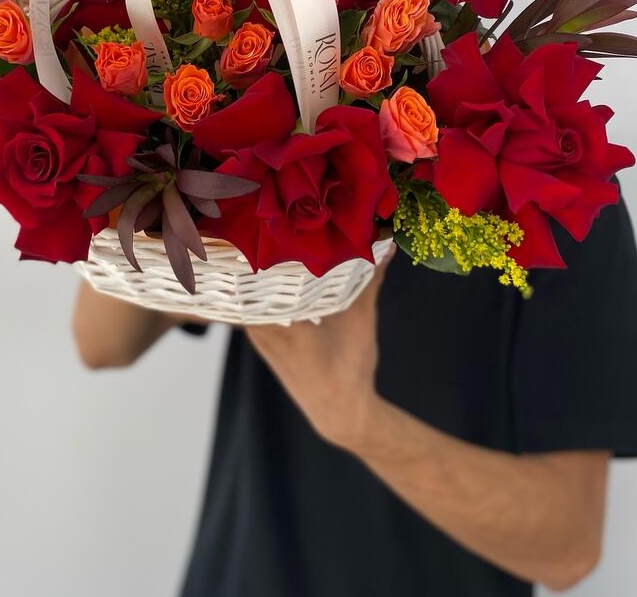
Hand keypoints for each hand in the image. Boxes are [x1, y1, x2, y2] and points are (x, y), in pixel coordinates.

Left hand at [245, 245, 394, 450]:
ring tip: (278, 242)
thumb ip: (369, 279)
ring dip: (264, 270)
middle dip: (265, 254)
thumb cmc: (350, 368)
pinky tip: (278, 271)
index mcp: (283, 324)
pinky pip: (254, 304)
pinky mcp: (258, 337)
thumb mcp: (362, 318)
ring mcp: (256, 333)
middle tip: (279, 227)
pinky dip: (265, 288)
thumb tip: (384, 243)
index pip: (263, 274)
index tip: (280, 225)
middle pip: (253, 279)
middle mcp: (261, 327)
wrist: (338, 411)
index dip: (269, 248)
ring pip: (252, 291)